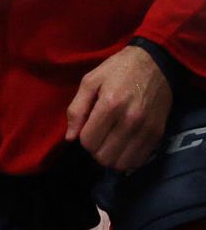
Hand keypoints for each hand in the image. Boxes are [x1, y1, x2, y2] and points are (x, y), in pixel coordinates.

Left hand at [64, 45, 172, 170]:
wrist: (154, 65)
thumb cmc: (117, 70)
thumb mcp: (90, 81)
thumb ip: (77, 109)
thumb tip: (70, 137)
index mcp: (110, 104)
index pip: (89, 141)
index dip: (83, 137)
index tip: (88, 126)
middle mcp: (130, 120)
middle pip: (104, 157)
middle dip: (96, 148)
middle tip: (98, 134)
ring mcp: (146, 130)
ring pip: (121, 164)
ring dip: (111, 156)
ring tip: (110, 140)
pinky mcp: (158, 136)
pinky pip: (138, 161)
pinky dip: (127, 158)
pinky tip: (123, 144)